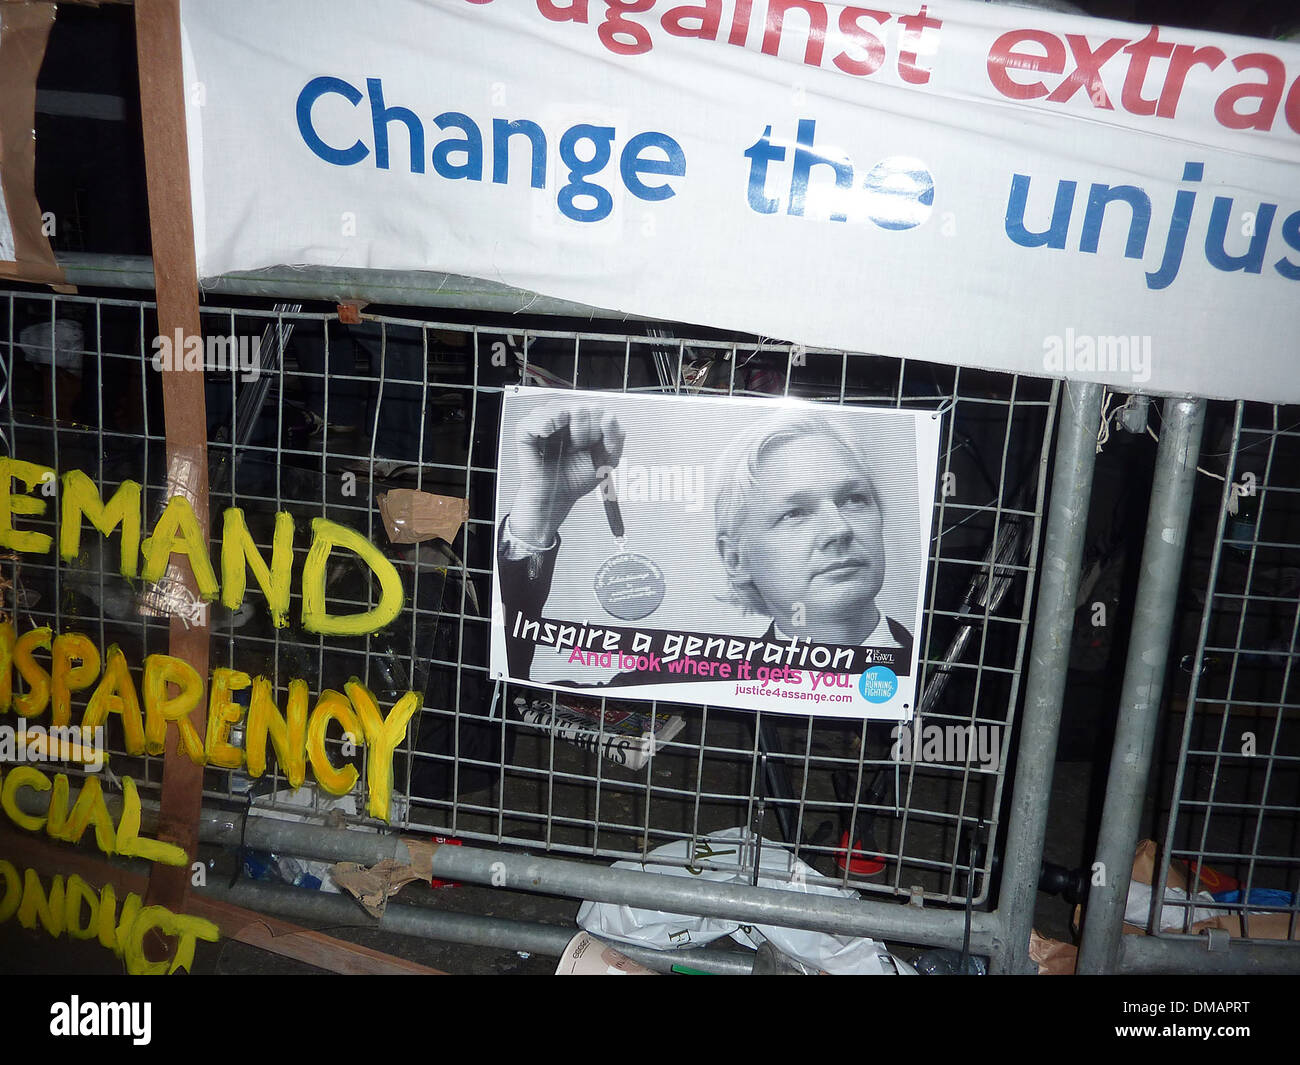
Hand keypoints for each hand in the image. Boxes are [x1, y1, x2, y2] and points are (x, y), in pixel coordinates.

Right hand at [510, 401, 625, 545]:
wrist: (558, 498)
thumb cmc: (577, 478)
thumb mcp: (608, 459)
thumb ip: (616, 435)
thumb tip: (609, 416)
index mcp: (583, 420)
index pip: (596, 407)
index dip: (600, 428)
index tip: (596, 445)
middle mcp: (563, 417)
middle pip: (580, 406)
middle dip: (585, 432)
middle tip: (579, 449)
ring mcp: (544, 422)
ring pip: (559, 407)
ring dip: (566, 432)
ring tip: (566, 448)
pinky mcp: (526, 431)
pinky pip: (534, 417)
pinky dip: (544, 423)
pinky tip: (548, 434)